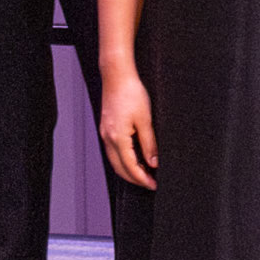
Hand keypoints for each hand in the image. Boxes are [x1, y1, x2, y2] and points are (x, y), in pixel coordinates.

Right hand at [99, 68, 157, 188]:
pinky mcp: (106, 127)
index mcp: (118, 138)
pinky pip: (113, 150)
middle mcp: (108, 138)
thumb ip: (149, 143)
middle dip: (134, 178)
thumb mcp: (145, 119)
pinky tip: (134, 157)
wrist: (117, 75)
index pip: (130, 167)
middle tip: (150, 182)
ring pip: (115, 160)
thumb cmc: (131, 92)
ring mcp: (105, 133)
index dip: (142, 179)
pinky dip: (123, 159)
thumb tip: (153, 162)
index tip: (153, 184)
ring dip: (128, 169)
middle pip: (119, 168)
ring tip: (144, 172)